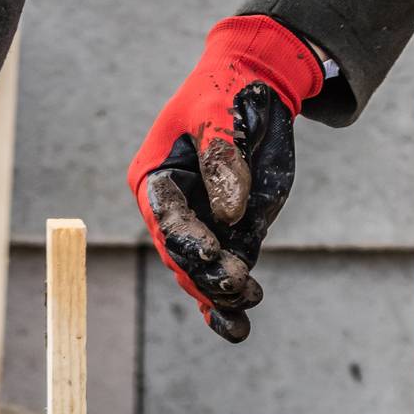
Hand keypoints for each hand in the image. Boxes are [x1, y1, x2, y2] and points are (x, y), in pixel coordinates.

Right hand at [129, 16, 323, 341]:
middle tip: (235, 283)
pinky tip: (237, 329)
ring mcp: (204, 225)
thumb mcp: (218, 112)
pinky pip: (226, 272)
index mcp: (155, 180)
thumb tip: (229, 213)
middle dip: (205, 271)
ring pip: (201, 271)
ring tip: (247, 302)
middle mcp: (173, 210)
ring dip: (220, 294)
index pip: (166, 218)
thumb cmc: (227, 91)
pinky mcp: (233, 233)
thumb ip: (221, 158)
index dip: (187, 236)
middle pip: (181, 253)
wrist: (258, 84)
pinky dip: (227, 304)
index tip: (215, 248)